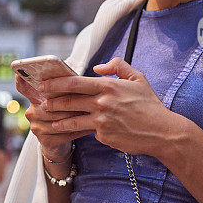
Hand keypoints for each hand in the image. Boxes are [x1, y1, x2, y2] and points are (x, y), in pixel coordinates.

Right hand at [15, 75, 92, 158]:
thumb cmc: (63, 114)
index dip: (20, 82)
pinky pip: (63, 134)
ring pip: (58, 121)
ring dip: (75, 118)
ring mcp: (36, 127)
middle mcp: (31, 113)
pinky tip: (89, 127)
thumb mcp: (59, 100)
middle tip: (84, 100)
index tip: (18, 74)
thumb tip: (73, 78)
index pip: (23, 88)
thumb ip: (60, 91)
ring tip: (89, 113)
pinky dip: (78, 130)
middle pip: (48, 106)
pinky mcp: (44, 141)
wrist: (59, 142)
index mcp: (34, 99)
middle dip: (68, 104)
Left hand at [38, 57, 179, 156]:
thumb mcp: (137, 78)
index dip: (56, 83)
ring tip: (48, 120)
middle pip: (69, 101)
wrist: (162, 132)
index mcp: (108, 86)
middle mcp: (102, 103)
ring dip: (58, 120)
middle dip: (52, 101)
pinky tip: (68, 131)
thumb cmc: (150, 105)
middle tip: (40, 102)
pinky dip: (78, 131)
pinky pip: (88, 132)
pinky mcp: (104, 136)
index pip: (75, 83)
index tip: (44, 84)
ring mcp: (102, 121)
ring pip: (72, 120)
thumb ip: (117, 66)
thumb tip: (97, 68)